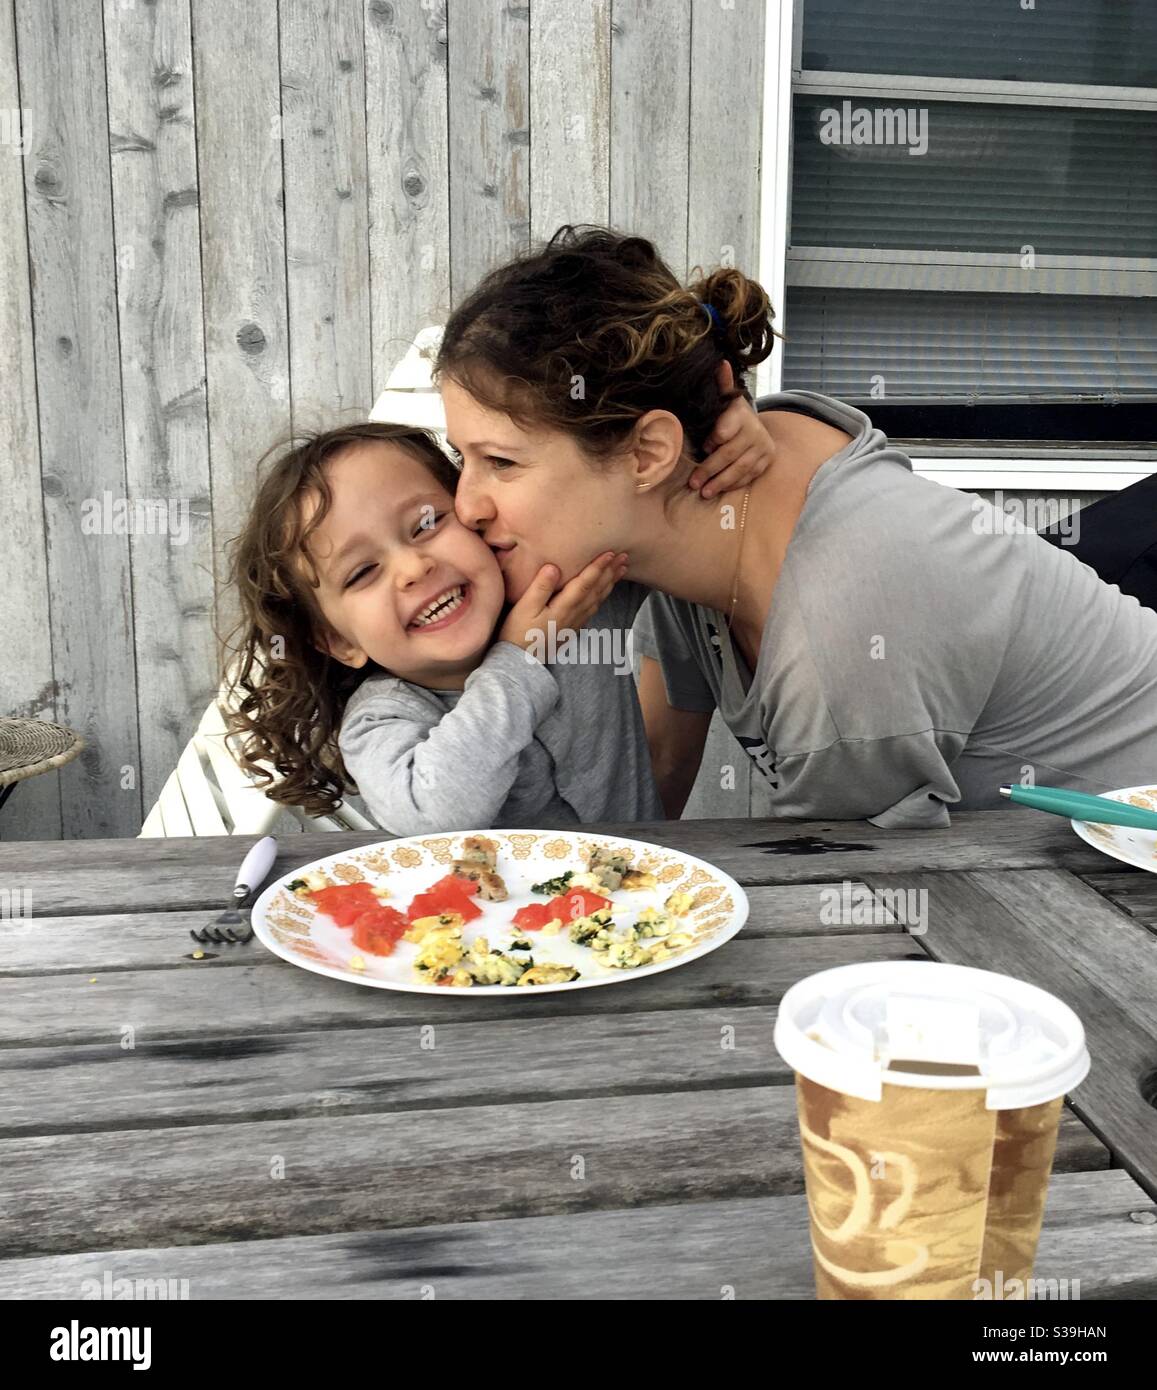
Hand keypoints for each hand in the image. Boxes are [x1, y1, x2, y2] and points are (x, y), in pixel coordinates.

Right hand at [498, 551, 628, 655]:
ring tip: (621, 570)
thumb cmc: (518, 632)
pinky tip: (605, 591)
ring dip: (610, 583)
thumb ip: (540, 587)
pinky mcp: (572, 628)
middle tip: (624, 557)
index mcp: (564, 607)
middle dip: (610, 572)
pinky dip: (603, 597)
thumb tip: (553, 567)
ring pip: (598, 599)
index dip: (598, 567)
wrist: (519, 661)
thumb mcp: (524, 608)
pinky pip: (593, 609)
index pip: (585, 583)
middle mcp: (574, 614)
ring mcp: (575, 623)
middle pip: (597, 590)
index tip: (610, 553)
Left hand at [687, 363, 774, 498]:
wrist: (758, 427)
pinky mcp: (765, 462)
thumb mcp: (727, 400)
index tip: (704, 447)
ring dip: (720, 482)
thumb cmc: (733, 415)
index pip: (726, 430)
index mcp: (742, 415)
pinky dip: (732, 484)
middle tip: (693, 482)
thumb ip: (722, 385)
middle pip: (730, 453)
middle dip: (710, 469)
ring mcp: (762, 448)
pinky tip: (718, 489)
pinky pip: (748, 476)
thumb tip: (720, 363)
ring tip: (703, 492)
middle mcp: (755, 431)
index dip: (714, 440)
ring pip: (739, 468)